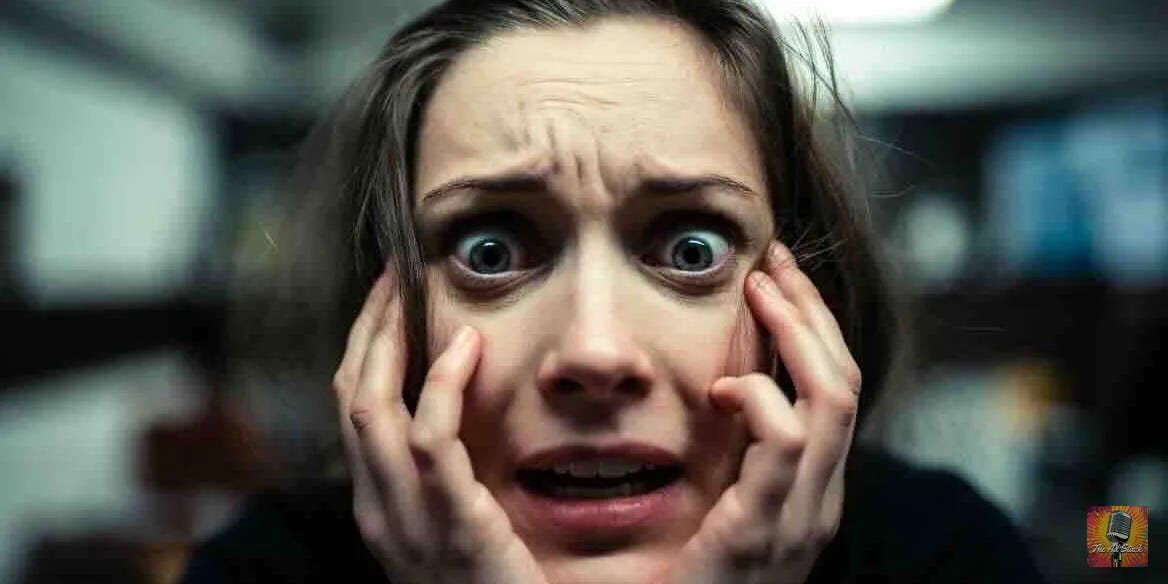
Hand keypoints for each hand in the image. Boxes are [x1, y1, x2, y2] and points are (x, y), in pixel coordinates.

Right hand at [332, 267, 547, 583]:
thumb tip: (466, 423)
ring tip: (415, 293)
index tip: (391, 301)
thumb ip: (453, 483)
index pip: (356, 411)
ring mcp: (405, 521)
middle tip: (395, 275)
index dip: (365, 350)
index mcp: (381, 507)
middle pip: (350, 398)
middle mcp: (378, 510)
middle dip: (367, 330)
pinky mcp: (449, 524)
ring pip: (372, 409)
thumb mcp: (462, 532)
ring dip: (389, 342)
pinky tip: (466, 347)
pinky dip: (442, 386)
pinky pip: (431, 441)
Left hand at [660, 242, 861, 583]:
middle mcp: (818, 502)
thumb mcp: (718, 510)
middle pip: (843, 383)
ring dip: (798, 332)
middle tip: (773, 260)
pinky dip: (763, 401)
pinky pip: (785, 446)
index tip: (774, 278)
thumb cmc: (677, 582)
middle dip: (812, 312)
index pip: (831, 393)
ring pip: (832, 400)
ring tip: (761, 286)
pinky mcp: (764, 532)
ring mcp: (801, 519)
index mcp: (807, 492)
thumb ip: (731, 459)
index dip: (811, 329)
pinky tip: (724, 388)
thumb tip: (718, 391)